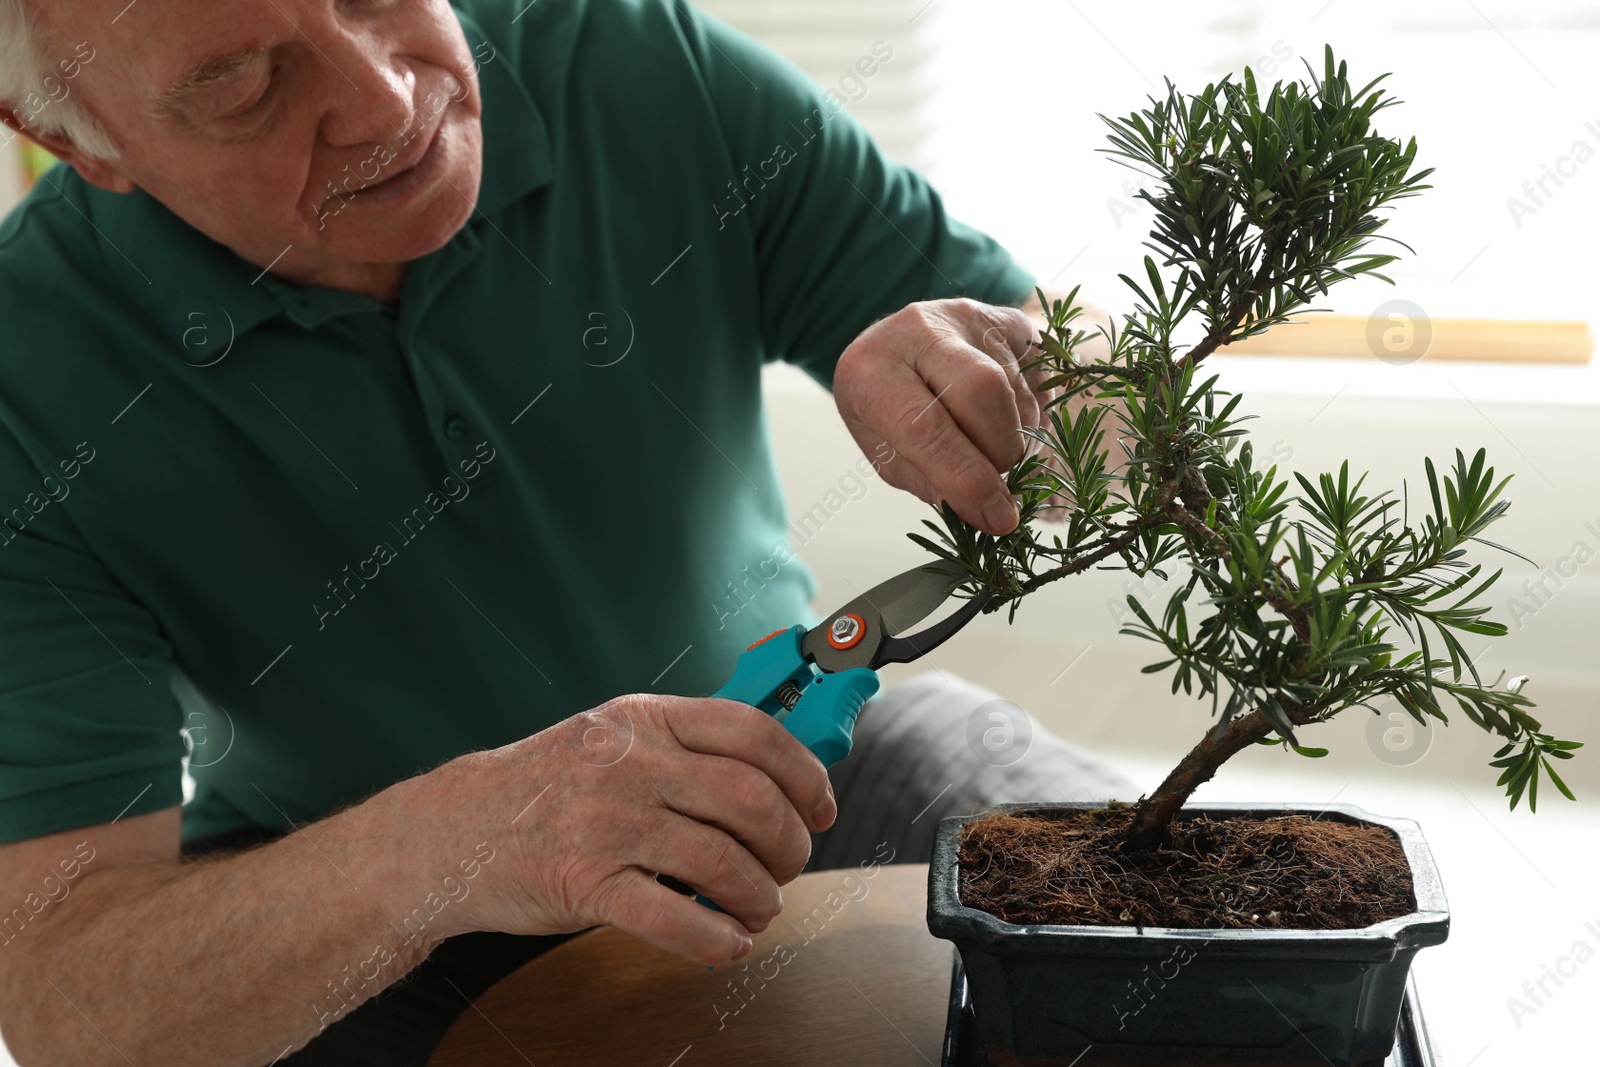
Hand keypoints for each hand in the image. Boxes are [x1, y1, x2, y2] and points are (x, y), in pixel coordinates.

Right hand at [421, 694, 835, 964]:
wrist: (448, 832)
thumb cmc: (541, 789)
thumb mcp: (610, 740)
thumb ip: (680, 750)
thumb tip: (772, 779)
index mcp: (643, 719)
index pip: (751, 731)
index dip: (803, 772)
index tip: (821, 805)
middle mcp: (629, 763)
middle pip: (750, 798)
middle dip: (789, 843)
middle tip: (788, 866)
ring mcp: (606, 822)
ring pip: (722, 859)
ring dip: (760, 895)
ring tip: (760, 908)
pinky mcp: (584, 882)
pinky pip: (673, 917)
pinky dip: (715, 937)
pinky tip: (728, 943)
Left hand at [833, 298, 1055, 534]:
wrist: (895, 352)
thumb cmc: (887, 412)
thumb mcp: (889, 455)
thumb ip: (933, 483)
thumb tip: (988, 510)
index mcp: (868, 370)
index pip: (924, 428)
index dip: (967, 479)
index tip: (998, 518)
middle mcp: (915, 329)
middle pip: (982, 391)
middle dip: (998, 451)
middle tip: (993, 479)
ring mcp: (964, 315)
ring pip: (1014, 389)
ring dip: (1015, 435)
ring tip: (987, 440)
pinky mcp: (1003, 314)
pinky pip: (1037, 372)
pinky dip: (1030, 410)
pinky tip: (1004, 414)